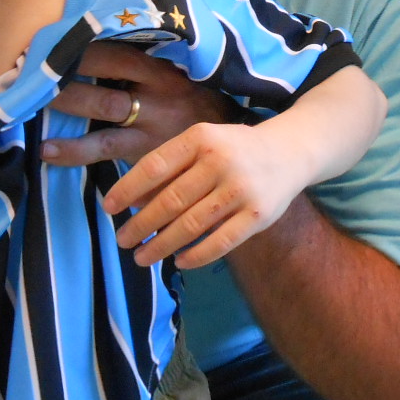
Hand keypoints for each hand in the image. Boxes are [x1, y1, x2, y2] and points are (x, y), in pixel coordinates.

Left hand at [41, 42, 240, 167]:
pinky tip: (47, 150)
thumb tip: (92, 45)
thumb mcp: (173, 77)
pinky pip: (103, 149)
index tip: (46, 35)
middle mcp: (155, 90)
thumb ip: (140, 66)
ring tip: (30, 100)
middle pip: (106, 70)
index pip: (116, 48)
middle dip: (67, 68)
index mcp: (159, 68)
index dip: (81, 42)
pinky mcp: (144, 152)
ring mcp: (149, 121)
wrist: (223, 147)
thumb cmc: (189, 105)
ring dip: (65, 102)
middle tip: (28, 62)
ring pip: (102, 107)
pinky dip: (72, 151)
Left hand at [101, 121, 305, 269]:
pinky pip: (221, 242)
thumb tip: (132, 201)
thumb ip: (170, 167)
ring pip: (191, 225)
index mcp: (201, 138)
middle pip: (170, 200)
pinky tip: (179, 261)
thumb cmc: (234, 149)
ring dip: (161, 245)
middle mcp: (221, 161)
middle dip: (140, 225)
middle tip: (122, 240)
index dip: (127, 189)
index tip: (109, 209)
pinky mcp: (259, 215)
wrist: (291, 151)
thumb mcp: (202, 144)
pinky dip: (196, 255)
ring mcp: (241, 189)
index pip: (154, 166)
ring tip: (142, 257)